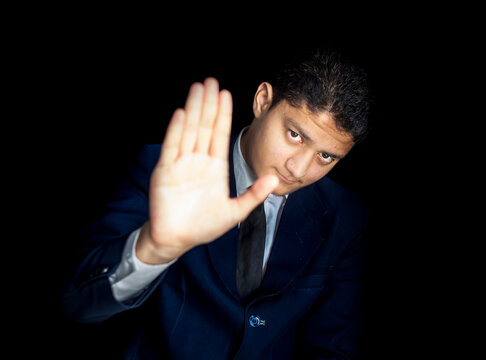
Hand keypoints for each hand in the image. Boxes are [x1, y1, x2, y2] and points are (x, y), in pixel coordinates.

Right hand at [136, 78, 277, 263]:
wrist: (177, 240)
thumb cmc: (204, 226)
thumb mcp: (235, 211)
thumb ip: (254, 195)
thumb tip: (273, 179)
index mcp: (215, 167)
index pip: (220, 134)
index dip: (223, 115)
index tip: (226, 95)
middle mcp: (198, 160)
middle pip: (205, 127)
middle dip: (208, 104)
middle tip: (211, 81)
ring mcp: (181, 164)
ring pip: (189, 131)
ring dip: (193, 109)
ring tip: (198, 88)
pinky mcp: (165, 171)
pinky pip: (172, 147)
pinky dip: (177, 131)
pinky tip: (182, 114)